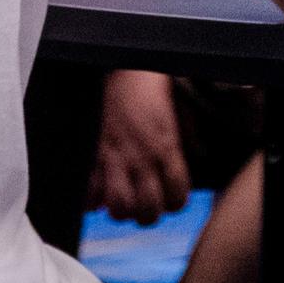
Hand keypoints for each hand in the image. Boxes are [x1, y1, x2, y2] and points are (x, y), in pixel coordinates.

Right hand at [90, 69, 196, 223]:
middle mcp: (142, 159)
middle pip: (148, 213)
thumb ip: (185, 142)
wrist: (121, 68)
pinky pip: (89, 194)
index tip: (169, 195)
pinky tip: (98, 192)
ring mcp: (115, 159)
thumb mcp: (178, 115)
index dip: (174, 201)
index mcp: (166, 149)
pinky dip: (93, 200)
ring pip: (119, 210)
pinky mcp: (93, 156)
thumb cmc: (152, 90)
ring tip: (123, 199)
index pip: (177, 199)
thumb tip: (194, 157)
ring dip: (121, 210)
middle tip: (145, 202)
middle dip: (148, 213)